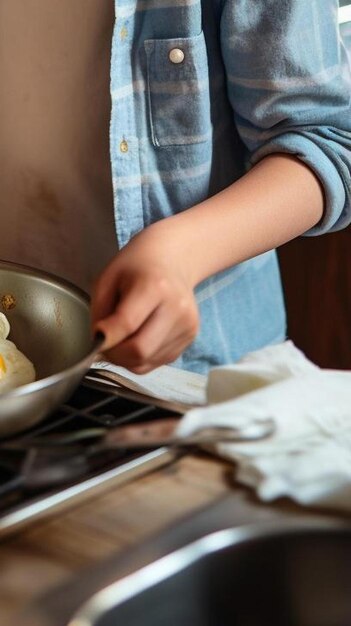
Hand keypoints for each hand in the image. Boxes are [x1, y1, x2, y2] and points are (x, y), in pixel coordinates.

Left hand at [91, 222, 199, 373]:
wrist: (173, 260)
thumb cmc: (136, 267)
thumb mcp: (107, 279)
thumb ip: (100, 314)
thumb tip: (100, 345)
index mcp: (155, 286)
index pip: (127, 324)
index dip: (105, 337)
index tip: (95, 338)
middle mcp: (176, 308)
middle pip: (139, 350)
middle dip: (115, 354)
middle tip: (106, 343)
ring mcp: (187, 325)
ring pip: (146, 362)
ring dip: (127, 358)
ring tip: (123, 337)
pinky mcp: (190, 338)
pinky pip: (157, 362)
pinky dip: (142, 357)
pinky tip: (140, 337)